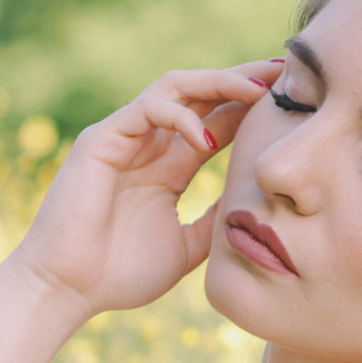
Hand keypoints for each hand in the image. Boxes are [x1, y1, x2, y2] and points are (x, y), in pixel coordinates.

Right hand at [9, 59, 283, 317]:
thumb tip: (258, 207)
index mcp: (170, 166)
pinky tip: (206, 137)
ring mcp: (125, 137)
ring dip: (218, 82)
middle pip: (202, 94)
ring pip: (176, 88)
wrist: (68, 290)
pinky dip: (179, 116)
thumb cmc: (120, 274)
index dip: (252, 107)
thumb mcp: (188, 247)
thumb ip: (217, 221)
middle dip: (243, 79)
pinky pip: (146, 109)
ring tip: (256, 90)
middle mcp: (150, 144)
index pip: (218, 121)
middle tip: (285, 72)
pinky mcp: (101, 139)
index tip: (293, 99)